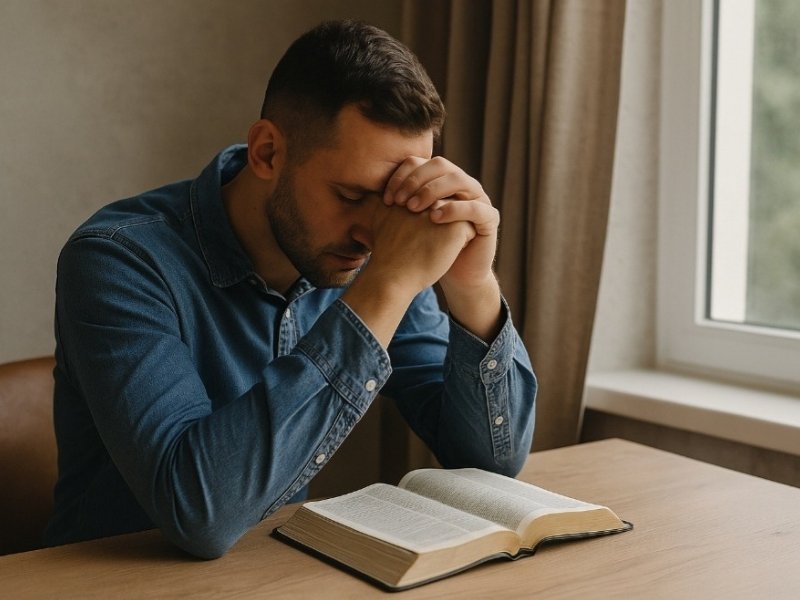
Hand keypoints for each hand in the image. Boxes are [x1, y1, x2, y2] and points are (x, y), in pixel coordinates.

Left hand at [382, 157, 498, 289]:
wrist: (454, 273)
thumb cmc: (427, 250)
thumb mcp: (404, 230)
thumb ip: (385, 219)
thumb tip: (355, 217)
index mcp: (439, 181)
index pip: (420, 163)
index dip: (401, 176)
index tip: (386, 198)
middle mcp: (460, 184)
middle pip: (440, 165)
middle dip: (416, 180)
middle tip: (399, 201)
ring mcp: (478, 199)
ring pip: (460, 180)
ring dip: (434, 190)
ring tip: (415, 209)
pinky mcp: (489, 219)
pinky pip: (476, 207)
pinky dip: (455, 209)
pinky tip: (435, 219)